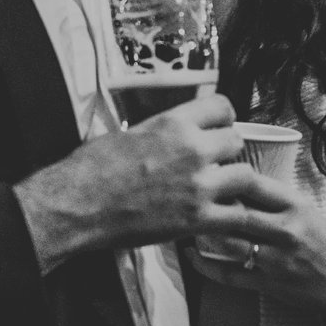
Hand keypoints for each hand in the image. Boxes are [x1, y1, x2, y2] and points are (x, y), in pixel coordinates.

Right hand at [16, 94, 267, 269]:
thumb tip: (170, 133)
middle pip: (237, 141)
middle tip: (221, 163)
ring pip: (247, 177)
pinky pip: (238, 216)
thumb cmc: (91, 168)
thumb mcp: (130, 132)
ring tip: (231, 190)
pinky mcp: (196, 219)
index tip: (219, 128)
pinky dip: (238, 218)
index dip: (223, 118)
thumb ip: (161, 131)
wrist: (78, 204)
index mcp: (174, 123)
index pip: (223, 107)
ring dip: (240, 184)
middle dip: (230, 151)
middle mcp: (193, 150)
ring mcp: (198, 186)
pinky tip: (231, 219)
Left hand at [188, 173, 325, 320]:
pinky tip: (192, 255)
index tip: (207, 170)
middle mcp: (286, 230)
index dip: (226, 175)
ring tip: (185, 222)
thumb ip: (275, 199)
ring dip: (203, 233)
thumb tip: (236, 180)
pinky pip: (228, 274)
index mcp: (297, 206)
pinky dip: (205, 265)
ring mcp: (276, 259)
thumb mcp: (307, 211)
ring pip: (228, 243)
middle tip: (186, 196)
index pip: (254, 183)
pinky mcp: (268, 284)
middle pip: (236, 212)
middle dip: (209, 204)